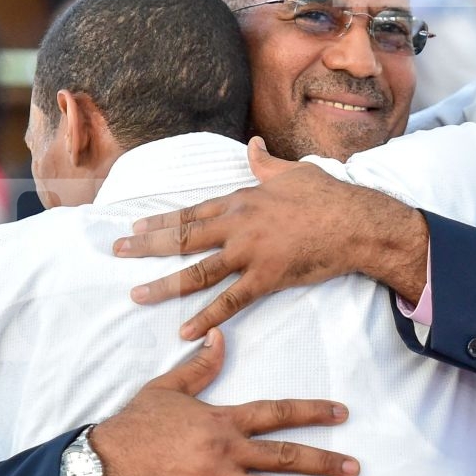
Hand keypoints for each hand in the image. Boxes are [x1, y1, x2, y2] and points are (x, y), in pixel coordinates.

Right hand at [88, 327, 359, 475]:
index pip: (277, 412)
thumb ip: (199, 366)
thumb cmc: (133, 425)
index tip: (342, 414)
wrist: (101, 462)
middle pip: (285, 456)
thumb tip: (219, 337)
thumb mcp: (166, 388)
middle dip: (324, 462)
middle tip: (355, 469)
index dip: (311, 412)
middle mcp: (227, 451)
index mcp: (222, 420)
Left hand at [113, 136, 428, 339]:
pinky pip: (230, 302)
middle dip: (148, 246)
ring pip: (198, 271)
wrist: (356, 223)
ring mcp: (250, 252)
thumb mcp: (294, 171)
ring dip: (165, 285)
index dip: (162, 220)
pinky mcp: (266, 278)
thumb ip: (266, 163)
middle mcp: (238, 225)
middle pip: (184, 237)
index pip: (192, 211)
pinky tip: (185, 330)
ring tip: (137, 295)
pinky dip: (206, 317)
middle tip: (119, 252)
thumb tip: (253, 145)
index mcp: (241, 199)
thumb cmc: (328, 196)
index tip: (137, 226)